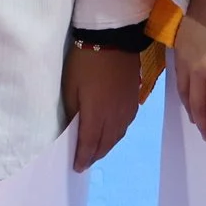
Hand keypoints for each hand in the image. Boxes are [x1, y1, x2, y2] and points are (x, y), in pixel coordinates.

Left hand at [62, 43, 141, 170]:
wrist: (113, 38)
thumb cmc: (85, 61)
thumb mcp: (71, 85)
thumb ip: (73, 110)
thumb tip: (73, 127)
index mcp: (97, 114)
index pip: (90, 143)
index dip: (83, 157)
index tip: (77, 167)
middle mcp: (115, 116)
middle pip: (105, 143)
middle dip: (95, 155)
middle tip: (85, 162)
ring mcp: (127, 108)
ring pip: (117, 136)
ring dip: (106, 146)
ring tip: (96, 151)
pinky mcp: (134, 99)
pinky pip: (125, 125)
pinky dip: (116, 134)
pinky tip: (111, 133)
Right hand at [172, 0, 205, 145]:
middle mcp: (197, 72)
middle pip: (198, 105)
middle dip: (205, 124)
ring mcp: (184, 62)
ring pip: (184, 95)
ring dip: (192, 112)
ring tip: (198, 123)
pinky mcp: (177, 52)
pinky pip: (179, 80)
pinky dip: (184, 95)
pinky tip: (188, 99)